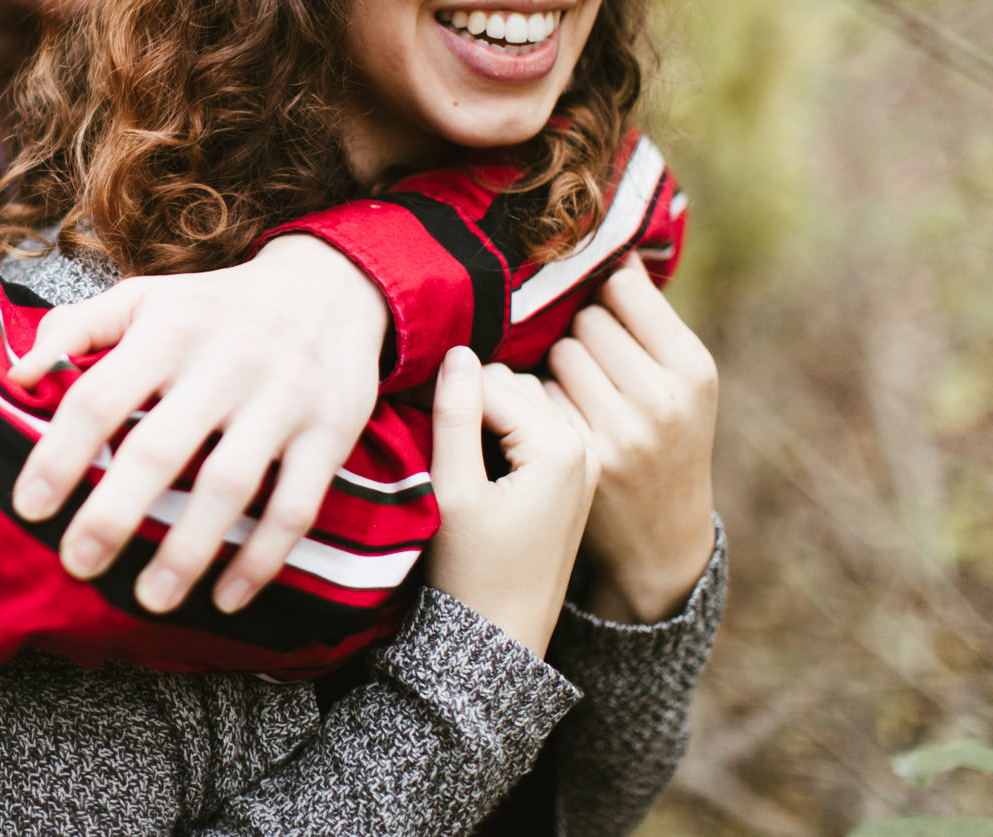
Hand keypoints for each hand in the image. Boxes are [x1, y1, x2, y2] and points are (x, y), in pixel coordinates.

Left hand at [7, 234, 387, 613]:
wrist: (332, 286)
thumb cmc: (216, 306)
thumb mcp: (146, 297)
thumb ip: (77, 327)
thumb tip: (19, 375)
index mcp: (169, 328)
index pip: (100, 396)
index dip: (60, 454)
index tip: (29, 506)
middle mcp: (226, 361)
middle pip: (159, 449)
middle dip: (113, 515)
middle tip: (77, 564)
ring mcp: (283, 398)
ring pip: (229, 486)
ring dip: (187, 551)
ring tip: (151, 599)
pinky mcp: (330, 432)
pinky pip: (296, 506)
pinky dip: (261, 559)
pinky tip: (226, 598)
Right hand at [426, 349, 596, 656]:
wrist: (502, 640)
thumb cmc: (471, 572)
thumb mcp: (454, 491)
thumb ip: (455, 416)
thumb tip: (456, 352)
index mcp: (559, 446)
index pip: (490, 381)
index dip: (442, 393)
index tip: (410, 417)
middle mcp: (582, 446)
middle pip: (511, 384)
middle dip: (468, 400)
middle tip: (428, 433)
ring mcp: (582, 463)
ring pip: (522, 403)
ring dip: (484, 414)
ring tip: (450, 450)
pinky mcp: (572, 479)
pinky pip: (533, 428)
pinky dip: (502, 433)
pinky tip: (476, 463)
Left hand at [546, 256, 718, 624]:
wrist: (660, 540)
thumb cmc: (667, 439)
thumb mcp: (682, 382)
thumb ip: (650, 320)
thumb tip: (614, 248)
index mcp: (694, 369)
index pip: (623, 288)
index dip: (605, 297)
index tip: (606, 315)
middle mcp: (661, 399)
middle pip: (585, 319)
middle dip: (581, 334)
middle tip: (594, 367)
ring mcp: (618, 430)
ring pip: (557, 352)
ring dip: (557, 365)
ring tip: (580, 394)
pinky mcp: (576, 455)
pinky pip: (535, 393)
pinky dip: (539, 399)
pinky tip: (556, 420)